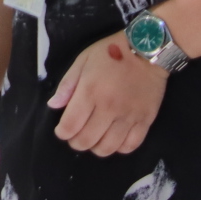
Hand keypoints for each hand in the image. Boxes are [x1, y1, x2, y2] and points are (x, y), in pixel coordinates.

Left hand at [47, 31, 168, 156]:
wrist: (147, 50)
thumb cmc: (110, 53)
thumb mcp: (82, 61)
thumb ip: (67, 85)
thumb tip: (54, 106)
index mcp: (90, 92)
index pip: (70, 126)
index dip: (62, 133)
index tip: (61, 131)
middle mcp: (109, 108)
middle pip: (87, 140)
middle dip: (76, 143)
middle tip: (75, 137)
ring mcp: (129, 116)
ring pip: (108, 148)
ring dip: (96, 148)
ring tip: (93, 139)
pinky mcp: (146, 120)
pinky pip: (131, 145)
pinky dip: (119, 149)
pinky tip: (114, 140)